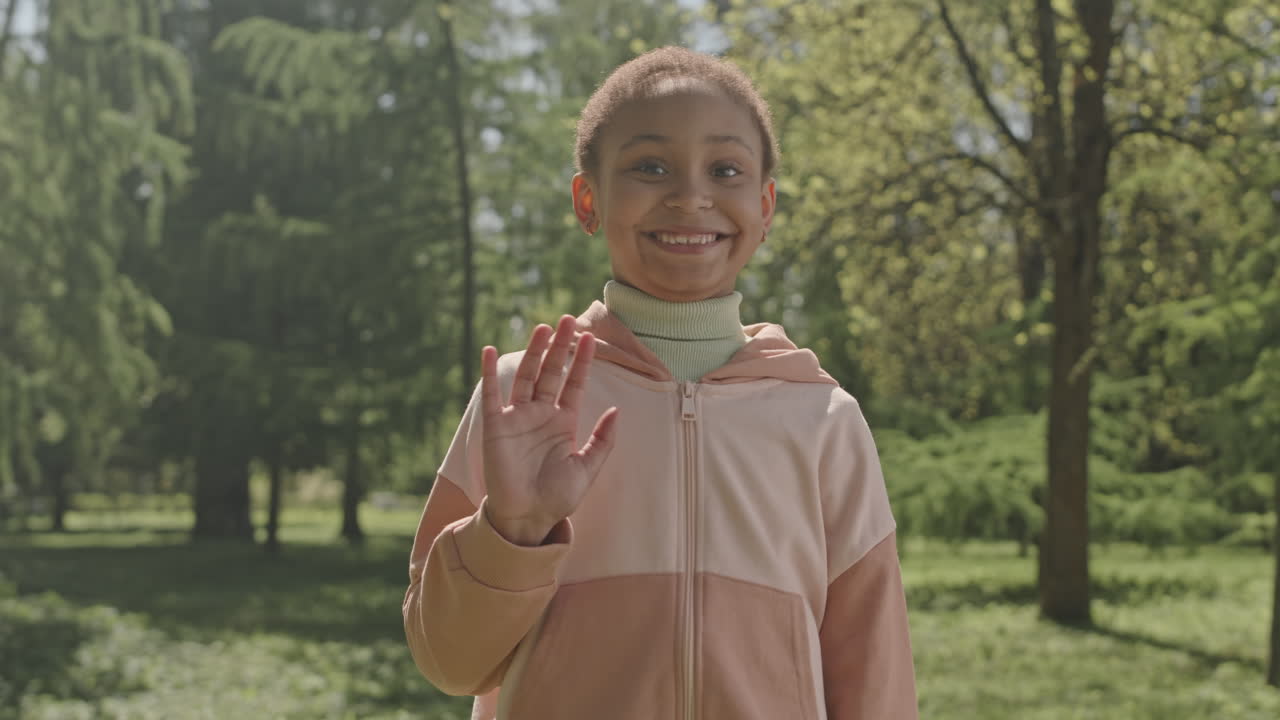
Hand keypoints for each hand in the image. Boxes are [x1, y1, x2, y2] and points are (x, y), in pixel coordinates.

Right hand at [480, 315, 619, 545]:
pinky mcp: (495, 427)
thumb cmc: (558, 497)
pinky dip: (489, 373)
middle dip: (560, 347)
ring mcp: (517, 418)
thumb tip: (617, 410)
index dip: (582, 361)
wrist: (528, 518)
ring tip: (543, 328)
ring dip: (533, 352)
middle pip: (551, 372)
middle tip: (568, 320)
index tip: (591, 337)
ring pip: (525, 376)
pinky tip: (488, 350)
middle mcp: (540, 414)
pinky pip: (492, 395)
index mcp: (563, 421)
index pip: (574, 383)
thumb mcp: (587, 468)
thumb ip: (603, 440)